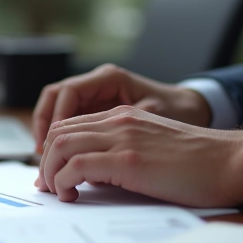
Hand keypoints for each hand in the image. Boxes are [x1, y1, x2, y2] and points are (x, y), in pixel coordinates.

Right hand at [32, 64, 212, 152]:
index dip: (53, 119)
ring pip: (59, 113)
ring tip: (48, 164)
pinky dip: (63, 142)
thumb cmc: (181, 112)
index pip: (66, 93)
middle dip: (44, 130)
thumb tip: (95, 151)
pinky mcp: (100, 114)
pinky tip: (63, 162)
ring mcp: (98, 98)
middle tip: (42, 159)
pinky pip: (72, 124)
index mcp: (109, 78)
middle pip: (54, 100)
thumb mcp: (154, 119)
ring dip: (50, 137)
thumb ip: (122, 132)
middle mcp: (99, 84)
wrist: (199, 111)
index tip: (52, 146)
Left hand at [34, 106, 242, 207]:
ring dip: (50, 172)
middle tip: (47, 187)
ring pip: (60, 146)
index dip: (53, 150)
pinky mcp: (127, 160)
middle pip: (59, 133)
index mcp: (125, 116)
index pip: (71, 125)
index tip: (52, 174)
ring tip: (58, 193)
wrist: (230, 162)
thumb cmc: (199, 165)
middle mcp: (119, 121)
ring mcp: (122, 138)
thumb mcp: (151, 150)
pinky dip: (63, 182)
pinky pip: (76, 166)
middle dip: (45, 162)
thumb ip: (122, 153)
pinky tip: (71, 196)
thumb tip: (91, 177)